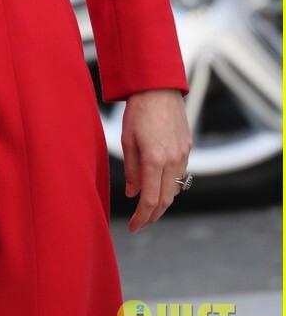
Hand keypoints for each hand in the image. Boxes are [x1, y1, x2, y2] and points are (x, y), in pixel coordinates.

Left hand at [121, 88, 191, 231]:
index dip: (141, 217)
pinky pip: (180, 173)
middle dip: (153, 215)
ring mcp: (183, 154)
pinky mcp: (188, 147)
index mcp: (154, 159)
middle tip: (141, 223)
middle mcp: (172, 160)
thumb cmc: (138, 111)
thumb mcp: (127, 140)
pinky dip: (170, 184)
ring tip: (149, 207)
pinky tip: (160, 185)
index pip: (150, 200)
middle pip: (166, 200)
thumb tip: (133, 194)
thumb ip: (131, 170)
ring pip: (175, 188)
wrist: (158, 87)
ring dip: (163, 201)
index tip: (133, 227)